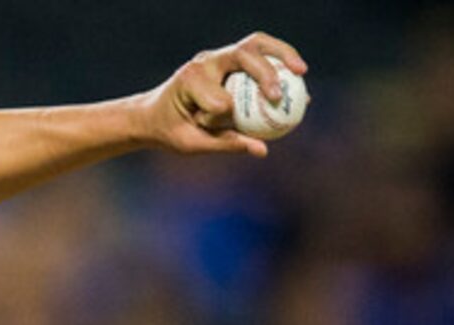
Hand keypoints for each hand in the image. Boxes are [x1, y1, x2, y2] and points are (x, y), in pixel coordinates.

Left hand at [133, 33, 306, 156]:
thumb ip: (225, 144)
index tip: (211, 126)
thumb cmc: (169, 132)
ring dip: (281, 54)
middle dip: (265, 73)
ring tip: (301, 71)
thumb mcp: (191, 144)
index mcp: (190, 80)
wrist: (151, 114)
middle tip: (279, 96)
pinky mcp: (227, 58)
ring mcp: (217, 56)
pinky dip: (277, 59)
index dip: (222, 117)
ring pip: (254, 44)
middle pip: (243, 55)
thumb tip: (262, 150)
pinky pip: (257, 53)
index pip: (219, 98)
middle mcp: (204, 61)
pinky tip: (296, 73)